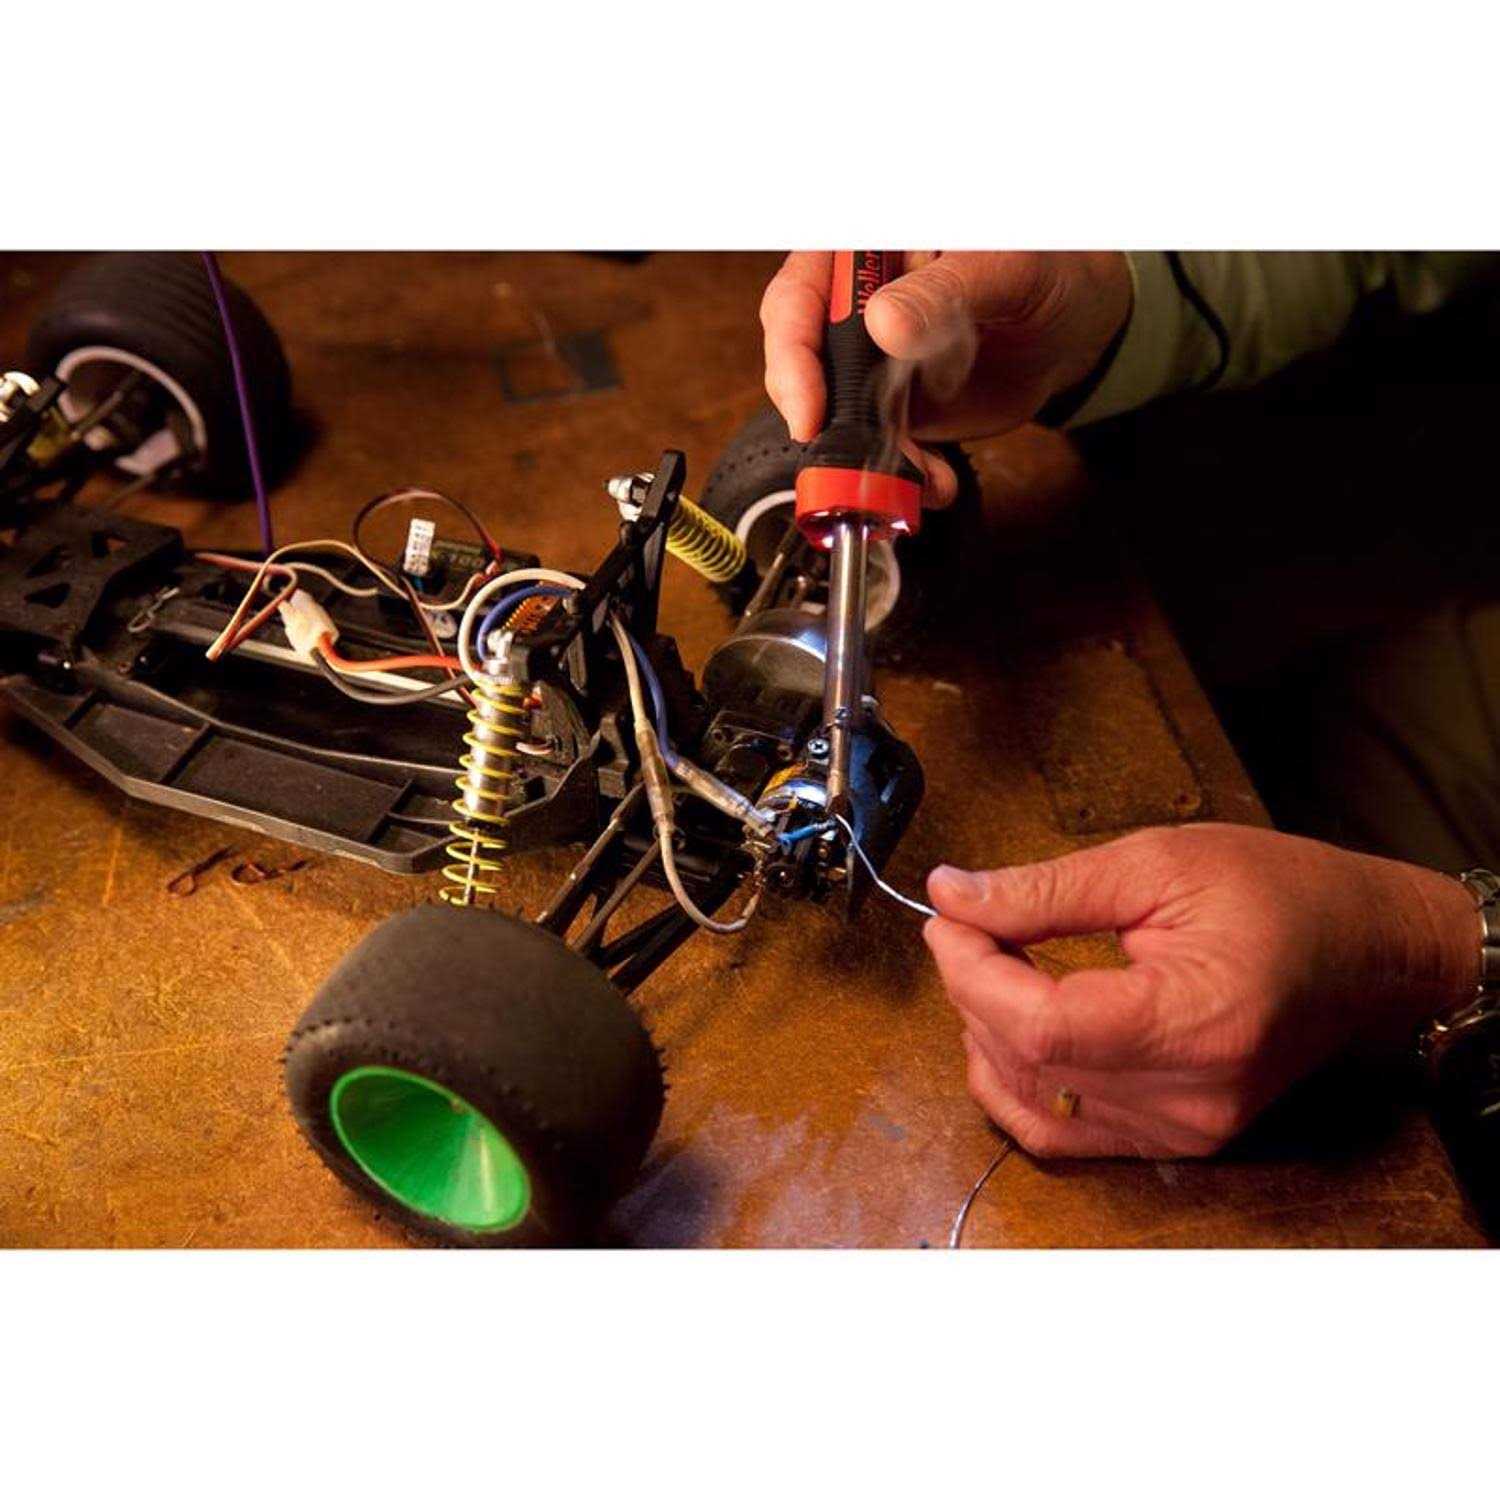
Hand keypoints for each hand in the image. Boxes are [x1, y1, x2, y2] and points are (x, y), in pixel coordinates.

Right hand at [760, 251, 1132, 504]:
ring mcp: (869, 363)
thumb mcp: (1007, 269)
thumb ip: (944, 292)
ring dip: (867, 460)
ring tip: (919, 478)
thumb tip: (884, 324)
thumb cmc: (1049, 273)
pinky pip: (875, 449)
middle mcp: (855, 307)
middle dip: (824, 421)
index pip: (798, 296)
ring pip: (834, 419)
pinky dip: (900, 477)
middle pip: (800, 365)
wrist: (1077, 328)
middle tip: (854, 459)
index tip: (810, 406)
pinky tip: (933, 483)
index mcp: (865, 250)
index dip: (792, 353)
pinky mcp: (891, 409)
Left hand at [922, 823, 1477, 1157]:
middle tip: (965, 925)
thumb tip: (952, 896)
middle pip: (1029, 1063)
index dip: (974, 973)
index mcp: (1195, 1022)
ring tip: (992, 967)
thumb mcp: (1158, 864)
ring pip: (1033, 1103)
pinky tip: (1010, 1029)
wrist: (1365, 949)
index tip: (949, 921)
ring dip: (987, 1033)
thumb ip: (1046, 889)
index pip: (1042, 1025)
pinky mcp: (1176, 1138)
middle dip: (972, 989)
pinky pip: (1064, 1133)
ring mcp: (1184, 1130)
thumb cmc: (1282, 895)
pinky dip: (1018, 1082)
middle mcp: (1189, 1097)